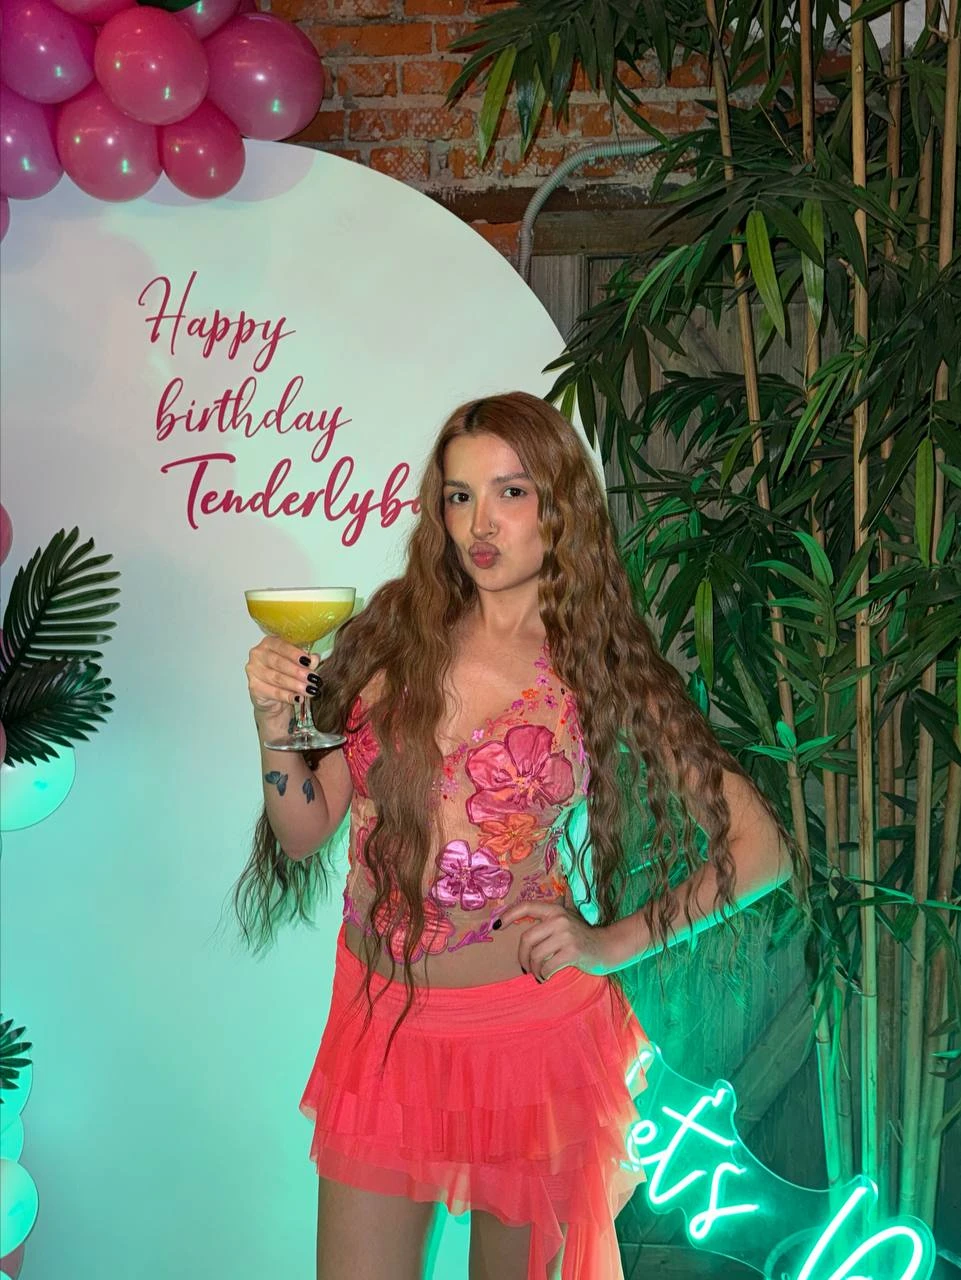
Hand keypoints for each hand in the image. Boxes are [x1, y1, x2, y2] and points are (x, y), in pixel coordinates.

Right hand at [245, 636, 319, 719]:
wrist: (275, 697)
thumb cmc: (287, 674)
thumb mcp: (300, 665)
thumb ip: (307, 661)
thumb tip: (314, 658)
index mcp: (269, 642)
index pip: (281, 645)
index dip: (295, 654)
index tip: (309, 661)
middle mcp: (258, 654)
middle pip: (278, 662)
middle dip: (297, 671)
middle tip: (312, 678)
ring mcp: (253, 670)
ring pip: (277, 678)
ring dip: (295, 684)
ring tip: (309, 689)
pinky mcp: (254, 687)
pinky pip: (273, 692)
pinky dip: (288, 696)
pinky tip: (299, 698)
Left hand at [494, 900, 614, 981]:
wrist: (607, 947)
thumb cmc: (583, 936)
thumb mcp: (568, 919)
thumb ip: (552, 915)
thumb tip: (532, 913)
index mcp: (555, 910)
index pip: (527, 907)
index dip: (508, 915)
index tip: (496, 926)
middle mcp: (559, 919)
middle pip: (526, 939)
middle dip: (522, 957)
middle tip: (525, 967)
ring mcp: (566, 935)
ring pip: (535, 955)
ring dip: (533, 969)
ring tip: (538, 974)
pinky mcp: (572, 952)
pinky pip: (547, 966)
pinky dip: (543, 975)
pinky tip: (546, 977)